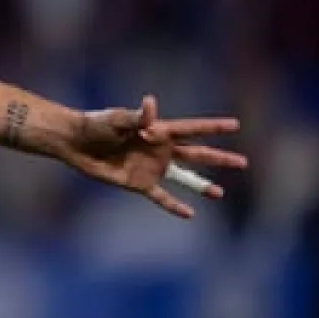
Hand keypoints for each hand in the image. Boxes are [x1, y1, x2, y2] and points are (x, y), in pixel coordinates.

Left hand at [58, 95, 246, 218]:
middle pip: (196, 154)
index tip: (235, 124)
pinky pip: (160, 196)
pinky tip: (190, 213)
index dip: (213, 127)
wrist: (75, 142)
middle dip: (219, 157)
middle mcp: (159, 149)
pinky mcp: (138, 183)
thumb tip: (151, 104)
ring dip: (202, 185)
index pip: (192, 129)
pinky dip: (174, 205)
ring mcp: (151, 167)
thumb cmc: (95, 125)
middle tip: (243, 162)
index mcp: (158, 131)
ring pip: (184, 177)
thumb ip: (137, 118)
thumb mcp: (117, 119)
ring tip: (220, 193)